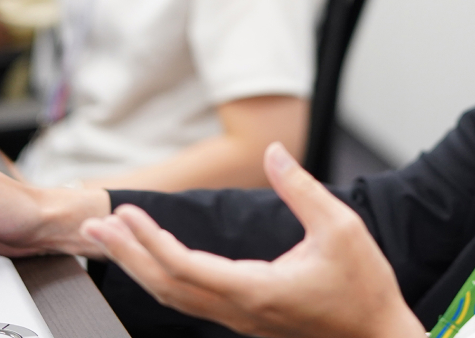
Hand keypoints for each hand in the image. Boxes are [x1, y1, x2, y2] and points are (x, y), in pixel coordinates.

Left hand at [79, 143, 423, 337]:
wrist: (378, 336)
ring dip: (139, 267)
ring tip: (112, 241)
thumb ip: (301, 189)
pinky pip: (191, 301)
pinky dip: (162, 277)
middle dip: (127, 255)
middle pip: (166, 287)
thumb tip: (274, 153)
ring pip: (175, 298)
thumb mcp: (341, 227)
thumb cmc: (363, 287)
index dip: (150, 240)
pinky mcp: (245, 319)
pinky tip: (152, 261)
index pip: (184, 267)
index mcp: (256, 290)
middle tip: (97, 226)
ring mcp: (240, 320)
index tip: (128, 213)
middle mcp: (239, 311)